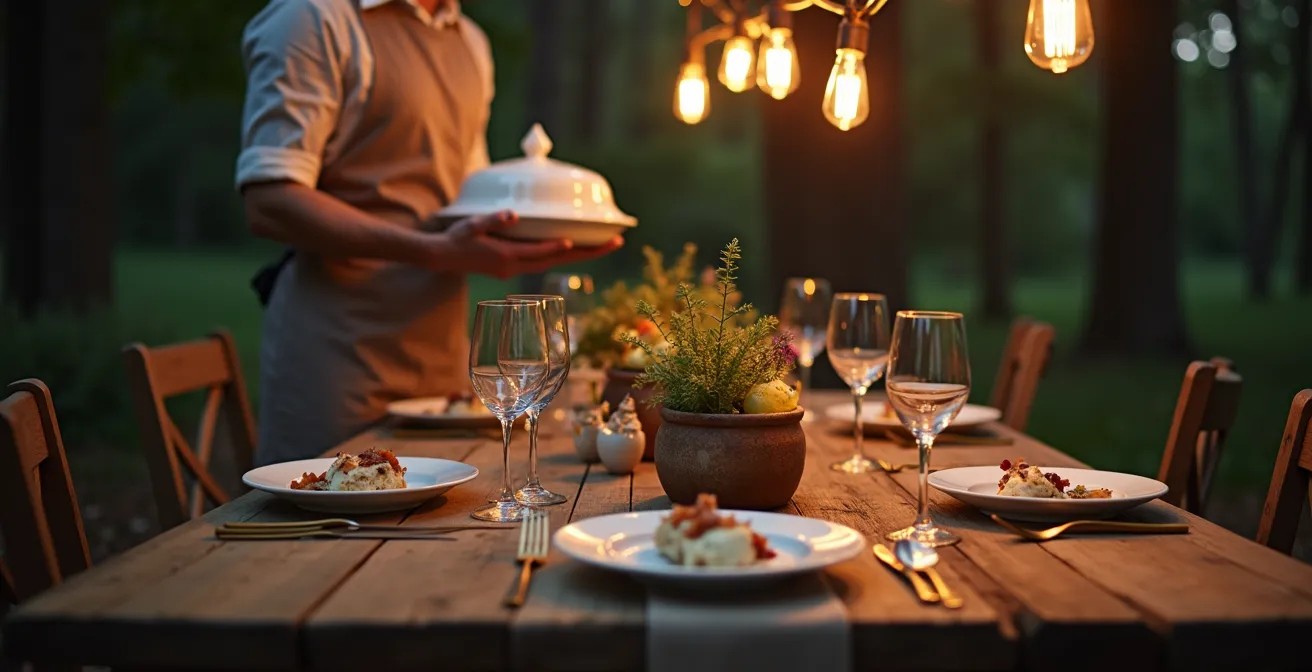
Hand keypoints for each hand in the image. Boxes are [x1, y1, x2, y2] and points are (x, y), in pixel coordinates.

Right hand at [428, 210, 623, 279]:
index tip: (579, 242)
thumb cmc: (456, 238)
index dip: (559, 248)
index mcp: (507, 257)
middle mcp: (515, 267)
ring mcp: (515, 271)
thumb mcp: (471, 225)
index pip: (540, 253)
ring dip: (583, 256)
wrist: (441, 257)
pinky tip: (577, 248)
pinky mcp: (513, 269)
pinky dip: (563, 256)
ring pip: (555, 265)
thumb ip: (492, 220)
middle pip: (559, 263)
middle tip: (616, 242)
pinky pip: (545, 263)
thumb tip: (512, 215)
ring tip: (607, 244)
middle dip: (590, 253)